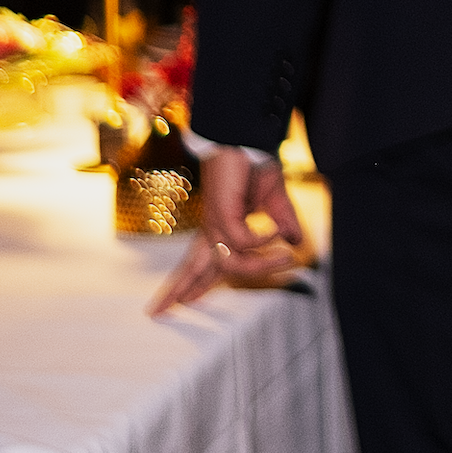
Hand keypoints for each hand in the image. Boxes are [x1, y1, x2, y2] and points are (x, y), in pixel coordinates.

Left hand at [147, 145, 308, 314]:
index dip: (195, 283)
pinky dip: (263, 240)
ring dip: (262, 266)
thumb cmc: (255, 165)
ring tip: (287, 259)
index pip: (203, 262)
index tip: (182, 301)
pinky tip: (277, 232)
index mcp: (220, 227)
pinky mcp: (222, 213)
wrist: (247, 139)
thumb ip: (284, 223)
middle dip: (176, 292)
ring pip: (231, 263)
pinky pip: (242, 241)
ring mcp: (216, 222)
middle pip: (192, 268)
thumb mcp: (275, 201)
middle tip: (155, 313)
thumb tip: (296, 242)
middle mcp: (213, 229)